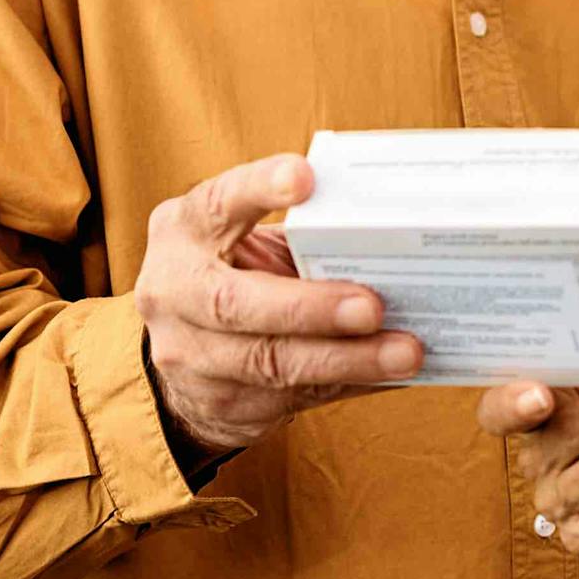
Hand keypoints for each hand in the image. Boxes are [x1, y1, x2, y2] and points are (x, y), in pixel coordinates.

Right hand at [137, 154, 422, 464]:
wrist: (184, 355)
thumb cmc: (239, 275)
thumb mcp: (247, 244)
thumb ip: (301, 238)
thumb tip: (395, 239)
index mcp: (183, 231)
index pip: (217, 203)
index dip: (258, 189)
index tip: (305, 177)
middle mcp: (173, 292)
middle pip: (235, 304)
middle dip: (310, 307)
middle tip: (373, 306)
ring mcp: (188, 354)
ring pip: (270, 362)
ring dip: (346, 359)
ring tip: (405, 353)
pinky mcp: (220, 401)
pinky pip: (296, 396)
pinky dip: (351, 383)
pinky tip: (392, 375)